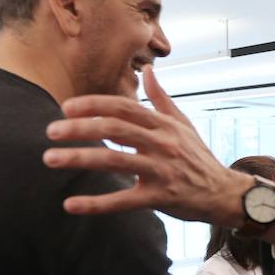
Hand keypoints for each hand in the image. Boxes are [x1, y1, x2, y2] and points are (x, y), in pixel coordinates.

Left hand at [43, 68, 253, 224]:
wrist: (224, 193)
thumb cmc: (199, 158)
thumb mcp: (184, 124)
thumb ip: (161, 98)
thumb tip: (149, 69)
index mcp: (163, 124)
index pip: (124, 107)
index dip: (94, 105)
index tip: (66, 107)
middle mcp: (161, 143)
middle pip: (114, 129)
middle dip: (79, 128)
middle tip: (50, 131)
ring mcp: (160, 170)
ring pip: (114, 161)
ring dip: (79, 158)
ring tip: (51, 159)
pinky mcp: (159, 197)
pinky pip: (123, 200)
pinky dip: (96, 203)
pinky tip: (71, 204)